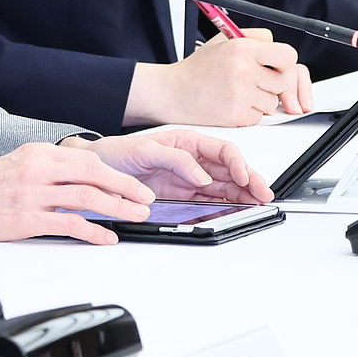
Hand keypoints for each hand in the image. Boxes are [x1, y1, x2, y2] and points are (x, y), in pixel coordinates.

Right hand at [0, 141, 157, 245]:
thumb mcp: (18, 164)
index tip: (133, 183)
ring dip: (118, 208)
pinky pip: (70, 224)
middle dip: (125, 187)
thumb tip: (83, 178)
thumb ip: (48, 168)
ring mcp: (32, 194)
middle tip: (145, 199)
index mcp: (37, 152)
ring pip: (87, 197)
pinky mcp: (27, 219)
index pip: (87, 159)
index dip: (117, 173)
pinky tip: (107, 238)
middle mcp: (37, 169)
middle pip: (93, 174)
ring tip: (135, 216)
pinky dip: (94, 232)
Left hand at [87, 130, 272, 205]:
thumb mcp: (144, 150)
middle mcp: (192, 162)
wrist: (94, 171)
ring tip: (256, 206)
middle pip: (230, 171)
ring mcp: (188, 181)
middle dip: (249, 182)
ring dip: (242, 197)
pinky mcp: (181, 198)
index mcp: (187, 143)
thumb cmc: (115, 153)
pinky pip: (208, 203)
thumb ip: (176, 159)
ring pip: (224, 189)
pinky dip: (224, 208)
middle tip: (263, 196)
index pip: (223, 151)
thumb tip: (202, 176)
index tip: (243, 177)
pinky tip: (234, 213)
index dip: (238, 163)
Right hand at [123, 29, 312, 126]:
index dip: (285, 62)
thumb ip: (254, 39)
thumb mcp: (223, 41)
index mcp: (242, 48)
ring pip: (272, 101)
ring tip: (239, 92)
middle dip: (273, 83)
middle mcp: (244, 70)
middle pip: (283, 81)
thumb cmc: (198, 68)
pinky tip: (232, 104)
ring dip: (261, 100)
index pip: (288, 55)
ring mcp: (242, 94)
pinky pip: (259, 116)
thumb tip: (278, 47)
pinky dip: (249, 113)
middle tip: (255, 81)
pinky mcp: (238, 114)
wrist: (174, 92)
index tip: (277, 66)